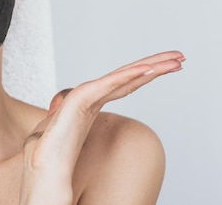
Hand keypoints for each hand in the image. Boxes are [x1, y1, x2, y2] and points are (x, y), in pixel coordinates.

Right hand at [19, 51, 183, 204]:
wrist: (42, 165)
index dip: (146, 74)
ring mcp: (86, 96)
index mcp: (92, 103)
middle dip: (155, 64)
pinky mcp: (80, 100)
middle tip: (180, 56)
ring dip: (151, 66)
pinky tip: (147, 70)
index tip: (168, 67)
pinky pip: (109, 84)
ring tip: (175, 60)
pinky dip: (128, 75)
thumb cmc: (52, 153)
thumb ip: (72, 121)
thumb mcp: (69, 134)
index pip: (125, 84)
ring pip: (124, 76)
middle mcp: (91, 96)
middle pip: (130, 76)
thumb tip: (69, 114)